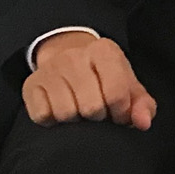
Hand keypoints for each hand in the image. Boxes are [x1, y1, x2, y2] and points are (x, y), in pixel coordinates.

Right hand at [25, 32, 155, 128]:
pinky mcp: (31, 85)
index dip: (121, 112)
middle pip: (91, 107)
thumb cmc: (104, 78)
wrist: (67, 57)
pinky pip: (43, 116)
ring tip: (79, 111)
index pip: (116, 93)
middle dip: (98, 117)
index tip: (118, 114)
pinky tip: (60, 111)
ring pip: (66, 113)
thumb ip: (142, 105)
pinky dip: (53, 122)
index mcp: (104, 51)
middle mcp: (74, 56)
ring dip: (76, 121)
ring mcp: (50, 69)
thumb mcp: (128, 86)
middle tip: (97, 112)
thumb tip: (143, 122)